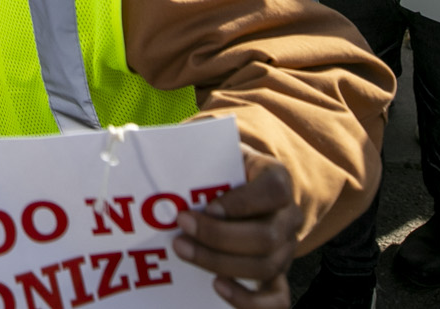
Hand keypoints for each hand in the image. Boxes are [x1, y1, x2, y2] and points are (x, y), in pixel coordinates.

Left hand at [172, 154, 299, 308]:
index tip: (207, 205)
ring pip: (264, 267)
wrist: (236, 186)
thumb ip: (194, 149)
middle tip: (181, 226)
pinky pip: (275, 300)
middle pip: (266, 236)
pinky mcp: (277, 276)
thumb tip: (150, 146)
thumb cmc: (219, 168)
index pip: (274, 189)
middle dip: (219, 237)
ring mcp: (286, 249)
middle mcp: (288, 216)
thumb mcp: (212, 150)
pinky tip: (217, 285)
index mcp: (277, 178)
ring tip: (182, 250)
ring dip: (219, 263)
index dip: (242, 202)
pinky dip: (247, 300)